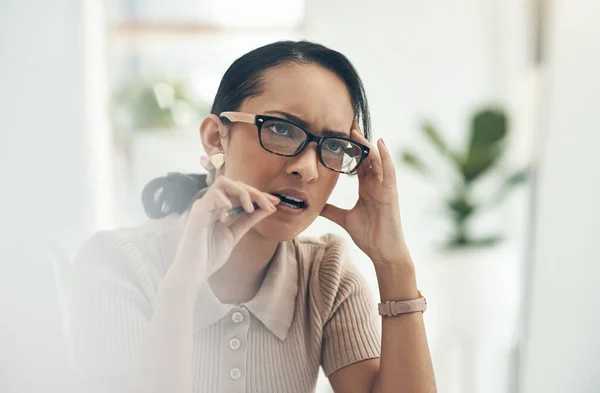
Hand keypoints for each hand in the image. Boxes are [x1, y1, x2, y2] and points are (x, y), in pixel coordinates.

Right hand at [163, 176, 279, 296]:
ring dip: (242, 192)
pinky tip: (230, 214)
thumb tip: (268, 208)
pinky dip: (225, 200)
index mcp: (220, 208)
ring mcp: (203, 206)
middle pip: (235, 183)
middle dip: (255, 192)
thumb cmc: (210, 255)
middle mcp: (211, 203)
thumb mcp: (235, 235)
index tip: (275, 202)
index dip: (259, 195)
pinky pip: (212, 195)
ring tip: (250, 209)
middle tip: (269, 205)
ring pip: (223, 182)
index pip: (241, 192)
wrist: (193, 272)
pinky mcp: (197, 212)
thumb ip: (249, 220)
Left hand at [320, 120, 411, 265]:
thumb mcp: (344, 219)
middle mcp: (376, 183)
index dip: (349, 148)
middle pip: (366, 156)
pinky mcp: (391, 192)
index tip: (336, 134)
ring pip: (376, 159)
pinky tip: (379, 142)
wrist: (383, 251)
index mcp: (366, 187)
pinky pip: (389, 169)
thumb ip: (331, 210)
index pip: (357, 162)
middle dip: (356, 140)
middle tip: (344, 122)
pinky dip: (385, 155)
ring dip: (366, 144)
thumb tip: (314, 205)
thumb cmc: (369, 235)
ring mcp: (385, 186)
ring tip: (354, 129)